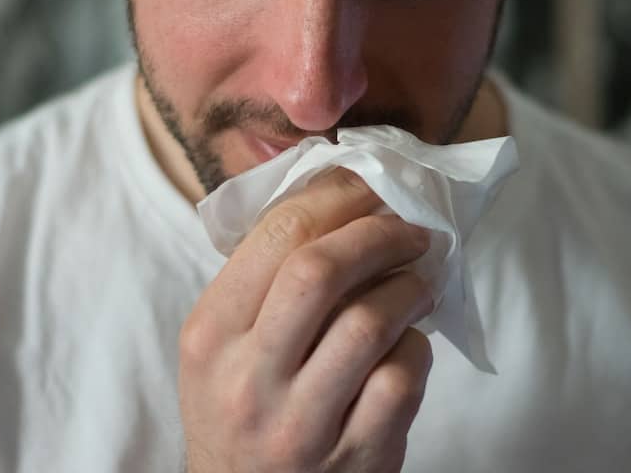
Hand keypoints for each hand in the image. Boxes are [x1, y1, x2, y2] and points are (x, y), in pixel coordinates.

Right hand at [179, 167, 435, 472]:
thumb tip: (342, 197)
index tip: (370, 185)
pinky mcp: (354, 456)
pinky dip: (417, 347)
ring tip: (419, 279)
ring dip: (409, 286)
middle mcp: (248, 378)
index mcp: (210, 334)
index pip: (276, 235)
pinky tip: (409, 342)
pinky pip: (403, 378)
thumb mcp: (221, 345)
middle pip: (320, 270)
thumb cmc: (240, 408)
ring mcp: (301, 423)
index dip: (337, 196)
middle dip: (378, 234)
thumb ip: (264, 279)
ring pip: (370, 322)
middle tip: (410, 228)